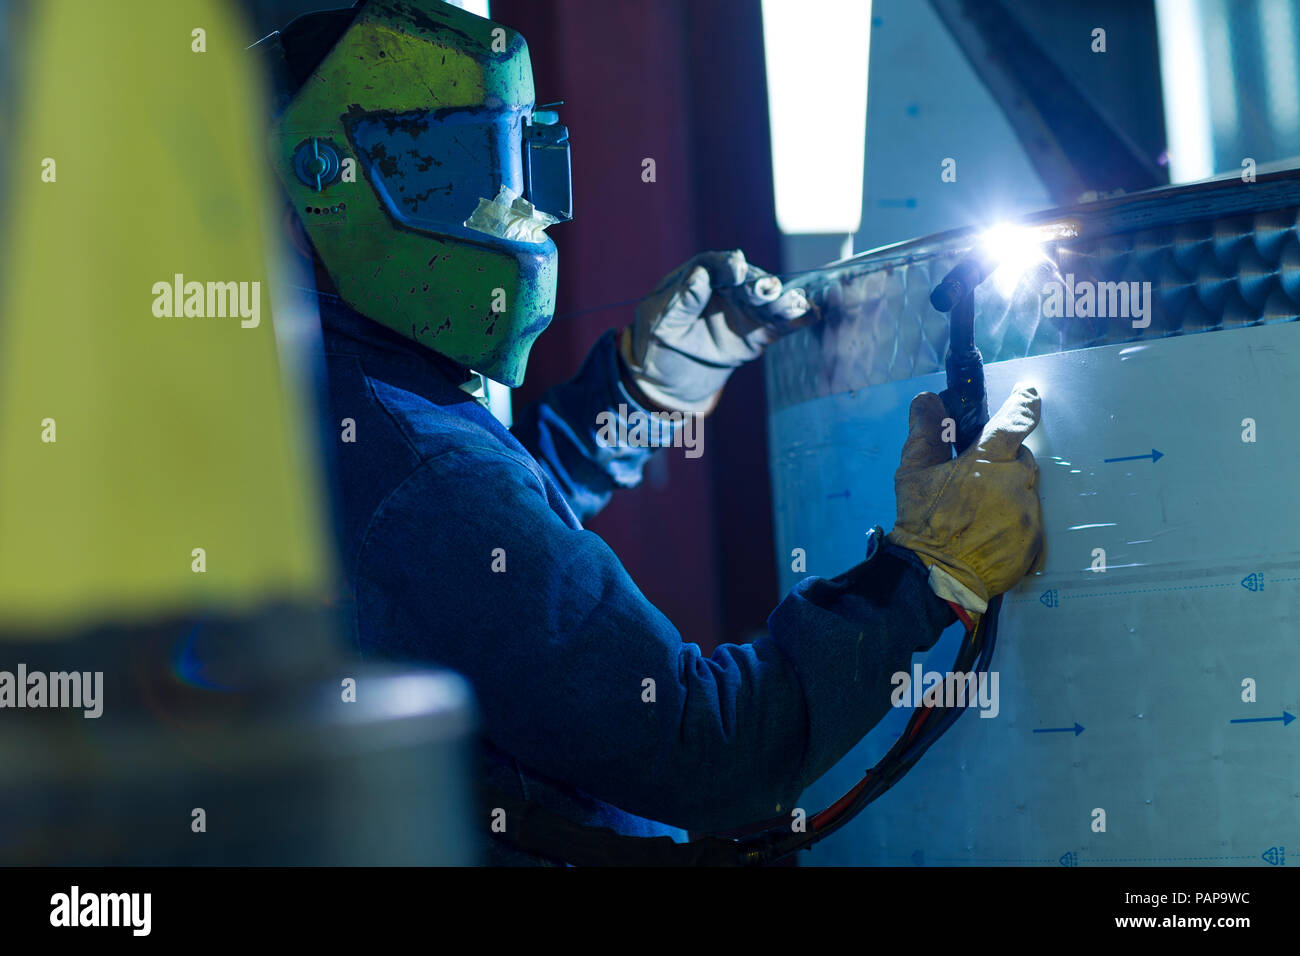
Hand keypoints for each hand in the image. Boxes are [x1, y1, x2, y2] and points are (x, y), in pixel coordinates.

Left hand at [619, 250, 814, 414]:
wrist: (668, 380)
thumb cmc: (656, 344)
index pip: (715, 265)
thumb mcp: (658, 323)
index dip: (727, 265)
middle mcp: (727, 289)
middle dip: (759, 284)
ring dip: (781, 300)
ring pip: (767, 301)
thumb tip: (699, 277)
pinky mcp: (758, 334)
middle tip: (767, 289)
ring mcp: (745, 310)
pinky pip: (779, 325)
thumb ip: (680, 301)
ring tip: (793, 303)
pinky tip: (811, 314)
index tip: (736, 268)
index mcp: (698, 279)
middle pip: (747, 280)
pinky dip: (795, 319)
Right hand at [886, 385, 1043, 612]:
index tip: (1030, 392)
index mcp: (988, 461)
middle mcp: (1016, 483)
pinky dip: (1013, 520)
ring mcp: (1029, 514)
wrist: (934, 578)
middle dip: (1003, 462)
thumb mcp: (912, 474)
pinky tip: (988, 532)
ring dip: (1008, 492)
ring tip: (979, 512)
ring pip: (1025, 489)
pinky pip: (1029, 520)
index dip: (1026, 401)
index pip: (1017, 419)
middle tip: (976, 480)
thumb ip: (924, 433)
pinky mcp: (1035, 541)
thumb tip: (926, 400)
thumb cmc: (921, 523)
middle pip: (1021, 458)